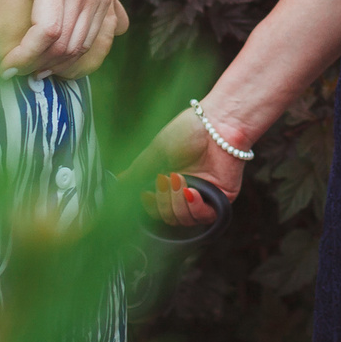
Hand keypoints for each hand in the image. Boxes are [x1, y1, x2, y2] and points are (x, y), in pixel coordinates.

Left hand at [0, 0, 128, 76]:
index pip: (48, 29)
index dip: (27, 54)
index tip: (6, 66)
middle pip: (66, 44)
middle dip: (38, 65)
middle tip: (13, 72)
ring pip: (84, 45)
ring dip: (59, 65)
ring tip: (31, 70)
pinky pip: (100, 38)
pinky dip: (81, 57)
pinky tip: (59, 63)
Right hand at [134, 101, 248, 228]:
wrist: (216, 122)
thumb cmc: (188, 130)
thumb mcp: (155, 152)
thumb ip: (137, 172)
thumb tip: (117, 183)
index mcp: (170, 182)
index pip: (155, 208)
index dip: (149, 205)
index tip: (146, 193)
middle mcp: (186, 191)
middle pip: (168, 217)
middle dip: (163, 201)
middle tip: (164, 179)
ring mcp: (204, 196)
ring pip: (185, 219)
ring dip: (178, 202)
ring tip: (179, 179)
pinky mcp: (222, 197)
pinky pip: (205, 216)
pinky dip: (194, 207)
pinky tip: (191, 191)